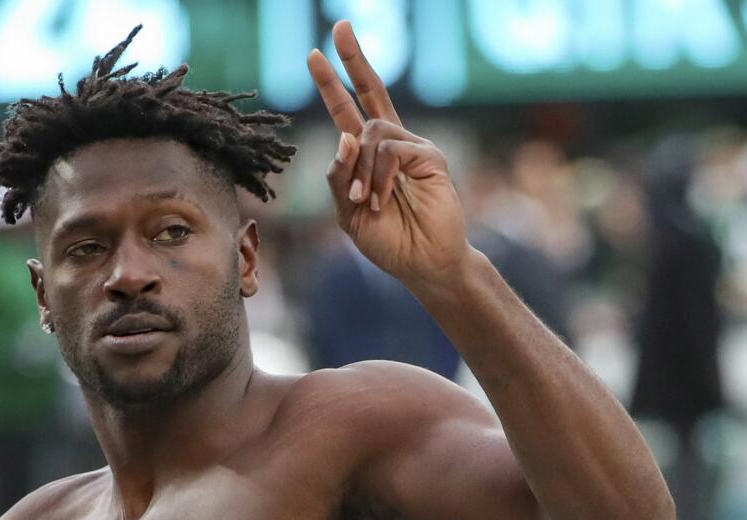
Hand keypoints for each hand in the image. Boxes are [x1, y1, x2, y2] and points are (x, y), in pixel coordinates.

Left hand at [307, 20, 469, 286]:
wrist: (421, 264)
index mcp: (368, 155)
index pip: (348, 109)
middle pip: (371, 91)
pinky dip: (379, 178)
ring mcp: (412, 147)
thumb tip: (344, 135)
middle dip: (353, 58)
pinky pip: (391, 152)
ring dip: (359, 170)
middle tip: (340, 28)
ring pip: (370, 133)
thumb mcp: (346, 212)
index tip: (316, 53)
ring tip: (364, 201)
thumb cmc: (387, 240)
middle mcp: (391, 143)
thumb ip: (339, 177)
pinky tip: (381, 199)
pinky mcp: (431, 156)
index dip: (332, 83)